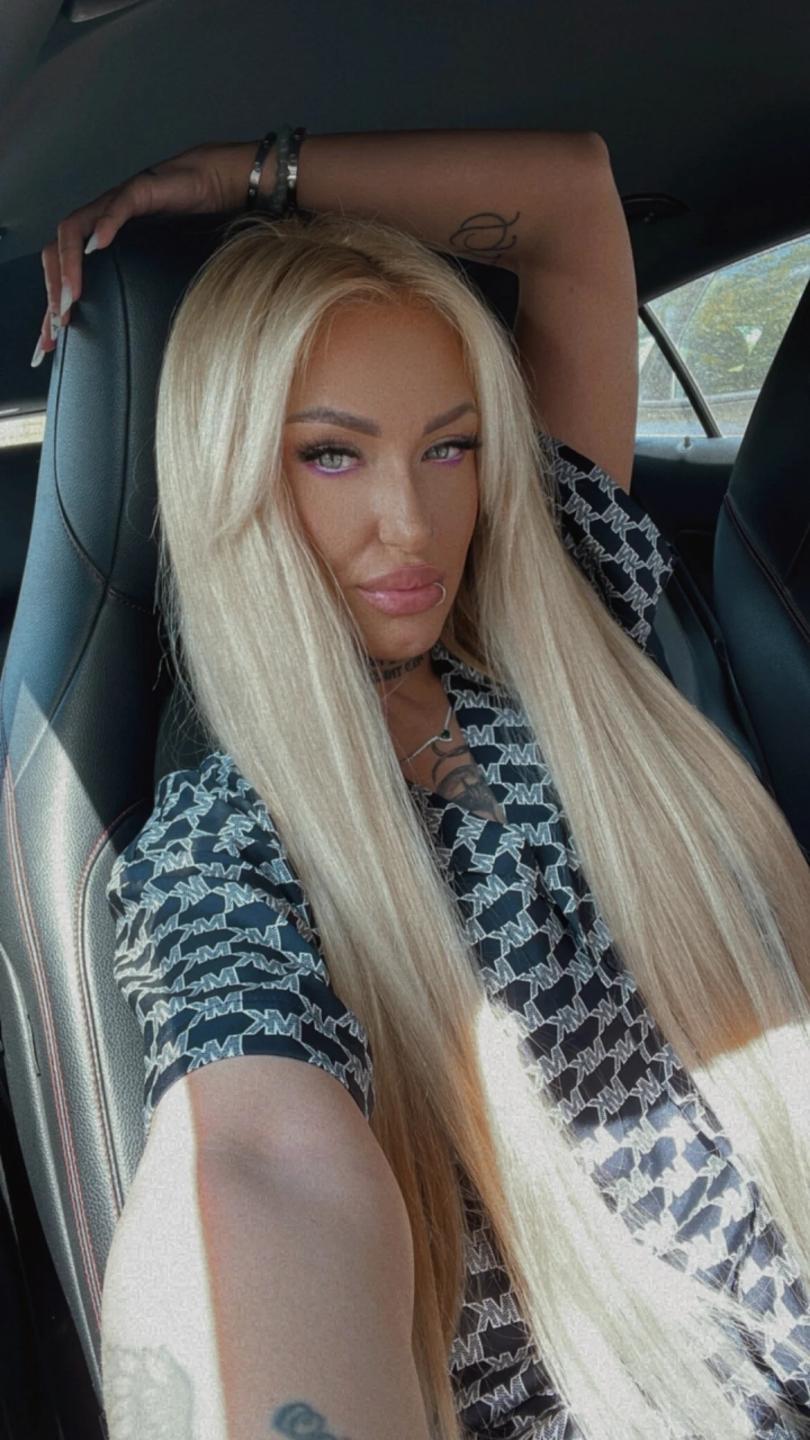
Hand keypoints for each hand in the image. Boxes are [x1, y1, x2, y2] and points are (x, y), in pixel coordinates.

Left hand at [31, 140, 256, 366]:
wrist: (209, 186)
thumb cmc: (185, 228)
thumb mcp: (153, 269)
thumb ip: (134, 289)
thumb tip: (126, 332)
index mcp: (96, 240)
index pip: (60, 271)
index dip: (52, 303)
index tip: (51, 339)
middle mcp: (96, 221)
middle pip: (55, 252)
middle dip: (53, 289)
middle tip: (59, 321)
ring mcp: (112, 205)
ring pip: (72, 231)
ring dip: (69, 266)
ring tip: (71, 294)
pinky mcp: (137, 191)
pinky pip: (115, 208)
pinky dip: (105, 225)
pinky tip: (100, 245)